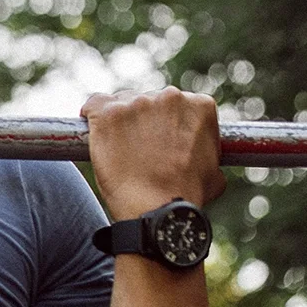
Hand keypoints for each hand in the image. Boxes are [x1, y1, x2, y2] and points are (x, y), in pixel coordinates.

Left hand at [79, 87, 224, 221]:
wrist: (157, 209)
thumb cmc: (186, 195)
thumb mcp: (213, 170)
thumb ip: (207, 151)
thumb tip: (204, 156)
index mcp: (199, 105)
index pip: (176, 104)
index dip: (167, 124)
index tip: (159, 140)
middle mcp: (170, 97)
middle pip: (148, 101)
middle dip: (143, 121)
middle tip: (138, 148)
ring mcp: (137, 103)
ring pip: (122, 103)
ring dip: (119, 122)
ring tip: (119, 150)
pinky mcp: (108, 113)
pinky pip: (94, 105)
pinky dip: (92, 116)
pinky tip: (94, 132)